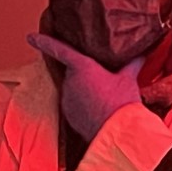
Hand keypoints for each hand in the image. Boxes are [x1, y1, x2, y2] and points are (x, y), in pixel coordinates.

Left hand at [27, 33, 143, 140]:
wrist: (116, 133)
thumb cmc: (121, 103)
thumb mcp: (128, 79)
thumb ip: (132, 64)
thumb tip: (140, 53)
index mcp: (82, 67)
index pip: (59, 50)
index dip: (44, 42)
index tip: (30, 37)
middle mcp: (70, 81)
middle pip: (72, 71)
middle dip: (83, 73)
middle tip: (100, 76)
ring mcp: (67, 99)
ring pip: (73, 88)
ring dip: (83, 89)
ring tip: (102, 95)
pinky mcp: (69, 115)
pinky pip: (74, 104)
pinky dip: (83, 103)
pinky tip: (97, 107)